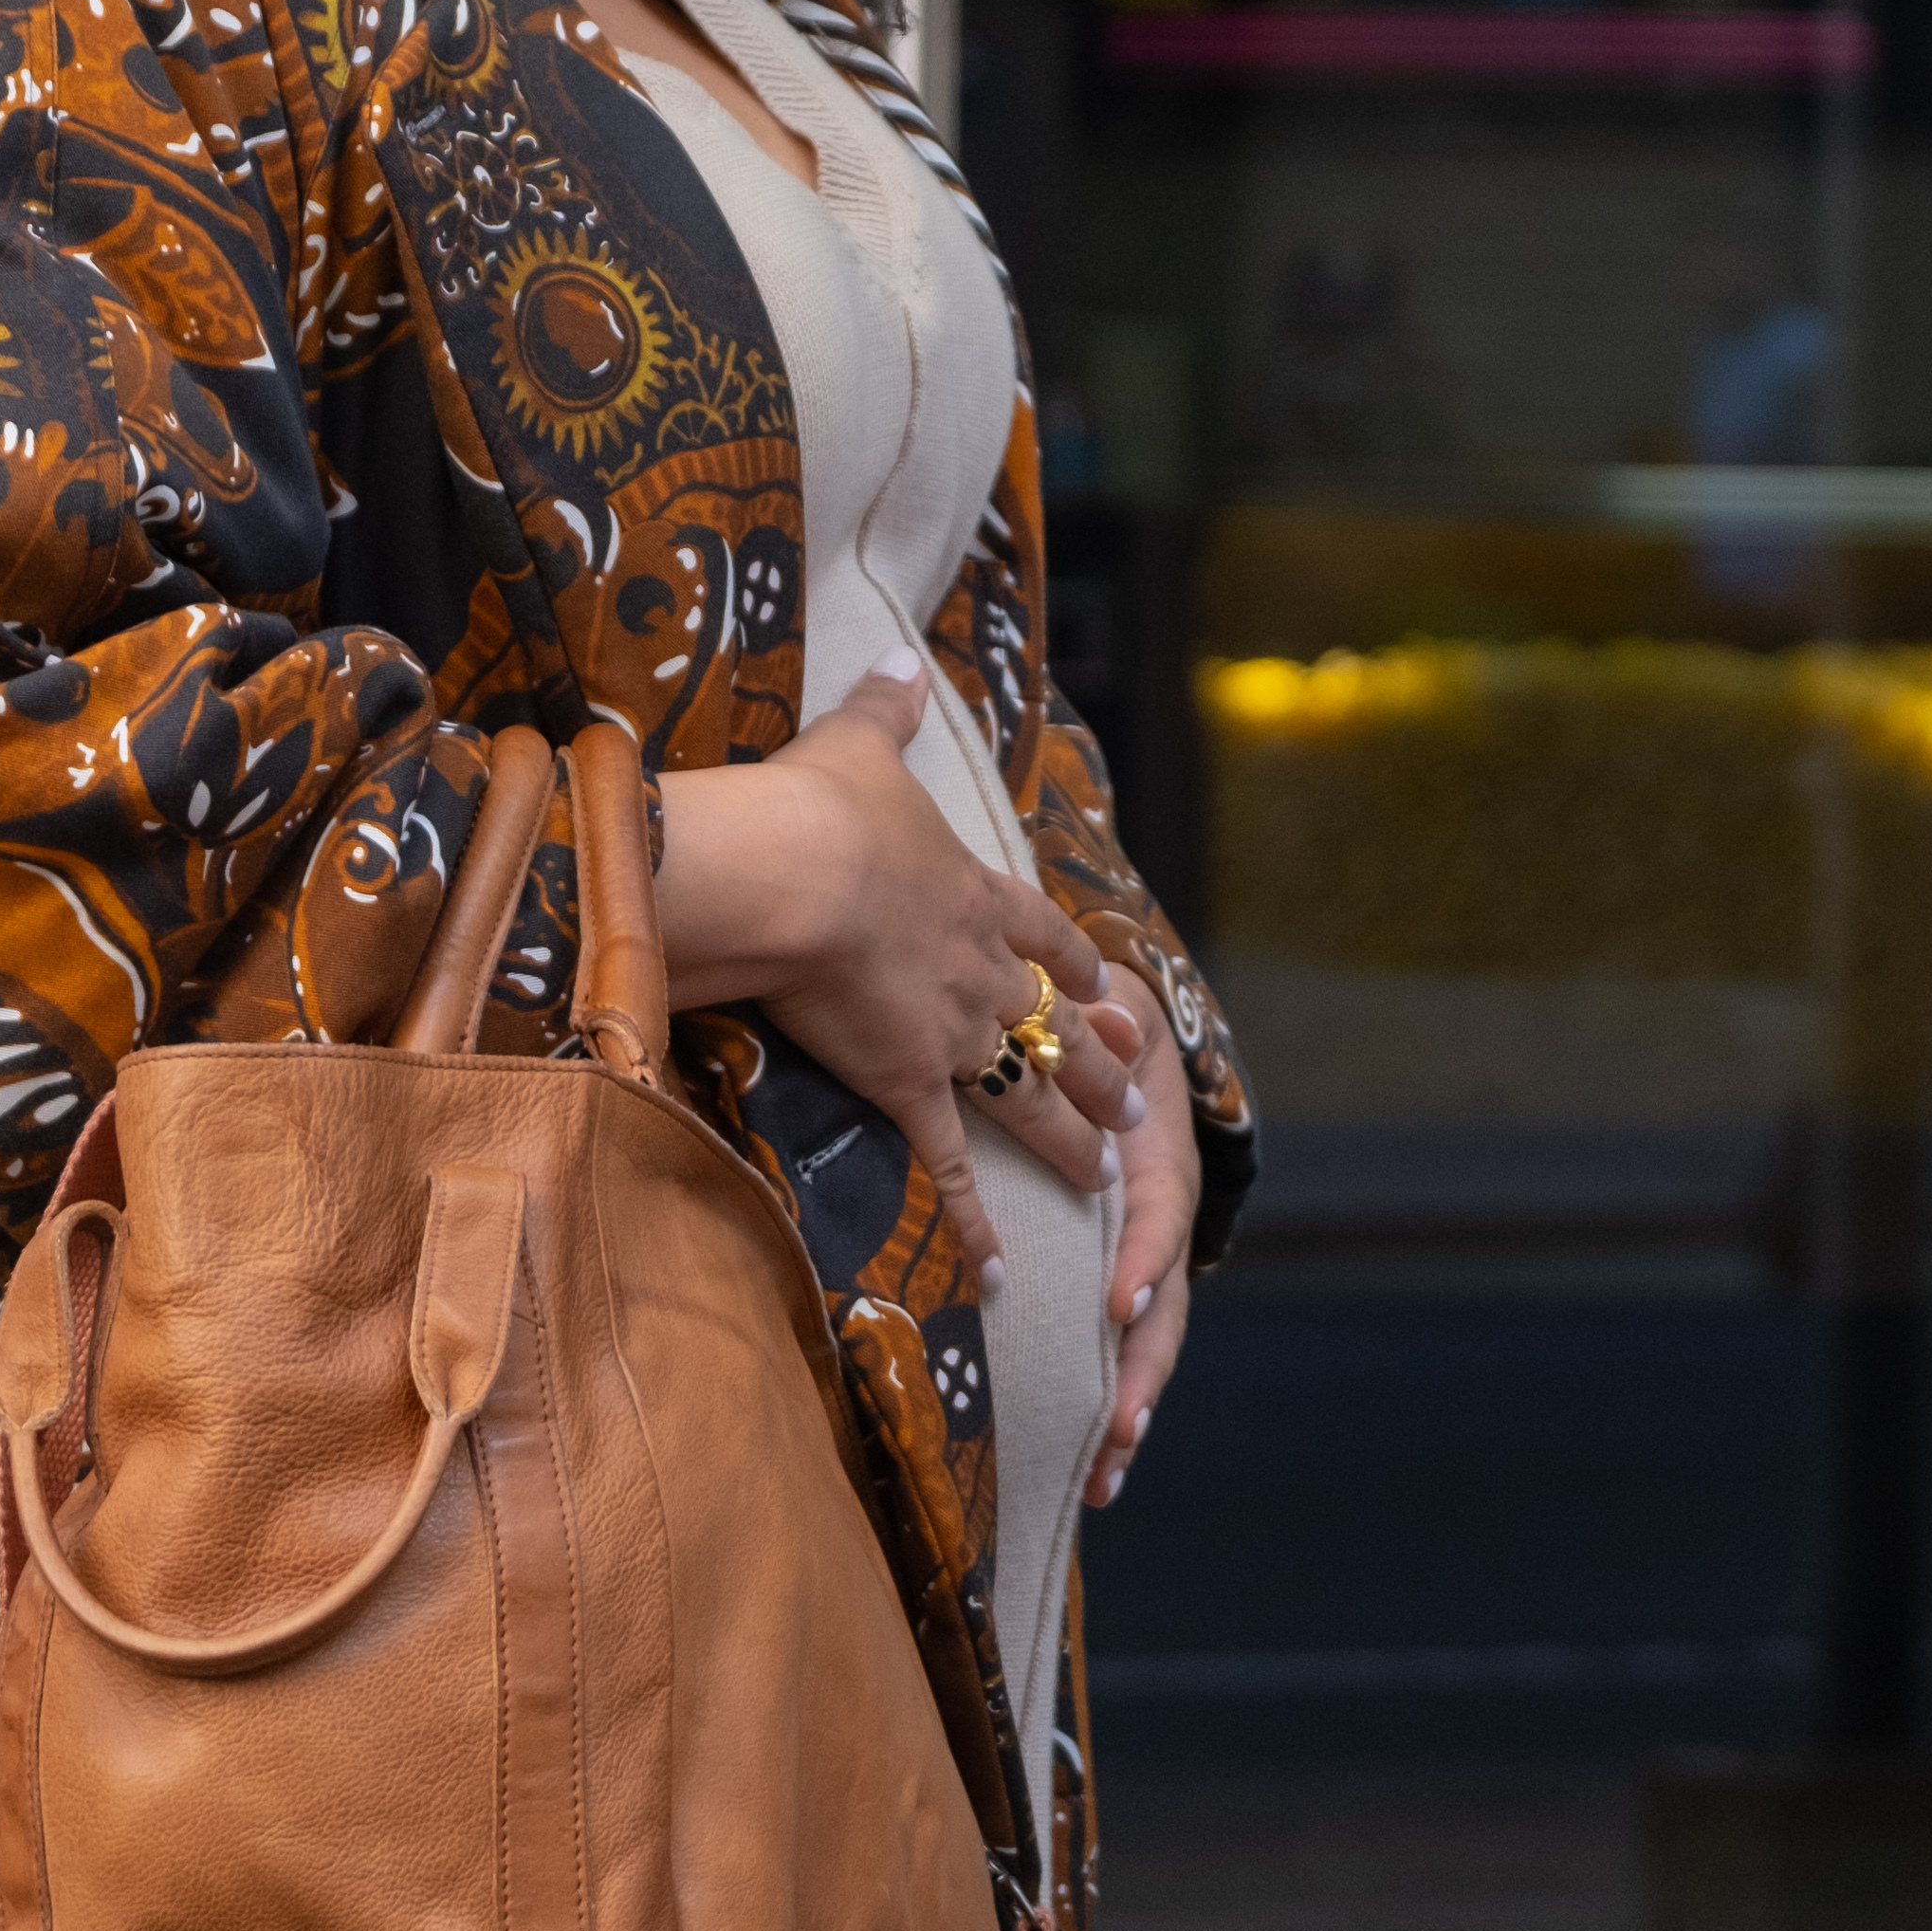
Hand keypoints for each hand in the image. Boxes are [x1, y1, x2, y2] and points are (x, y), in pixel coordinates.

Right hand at [659, 657, 1150, 1283]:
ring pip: (1034, 1095)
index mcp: (973, 892)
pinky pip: (953, 1165)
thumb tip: (902, 660)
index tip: (1113, 990)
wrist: (792, 872)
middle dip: (1098, 1065)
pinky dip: (975, 1222)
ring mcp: (954, 1031)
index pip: (1044, 934)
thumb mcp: (857, 743)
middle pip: (1058, 1024)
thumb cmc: (817, 806)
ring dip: (1073, 1139)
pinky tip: (1000, 1270)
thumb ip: (885, 709)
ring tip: (1110, 1176)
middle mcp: (981, 968)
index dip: (1079, 965)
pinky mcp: (911, 1084)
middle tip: (1138, 1100)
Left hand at [1090, 1026, 1195, 1508]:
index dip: (1143, 1260)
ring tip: (1102, 1479)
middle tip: (1119, 1426)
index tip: (1117, 1301)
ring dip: (1128, 1415)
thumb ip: (1114, 1025)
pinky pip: (1118, 1355)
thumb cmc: (1114, 1042)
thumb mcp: (1121, 1020)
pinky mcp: (1117, 1291)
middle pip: (1164, 1311)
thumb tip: (1110, 1013)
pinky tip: (1087, 1474)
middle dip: (1142, 1371)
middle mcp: (1162, 1230)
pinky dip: (1107, 1412)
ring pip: (1147, 1349)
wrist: (1130, 1060)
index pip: (1157, 1219)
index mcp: (1162, 1169)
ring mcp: (1146, 1268)